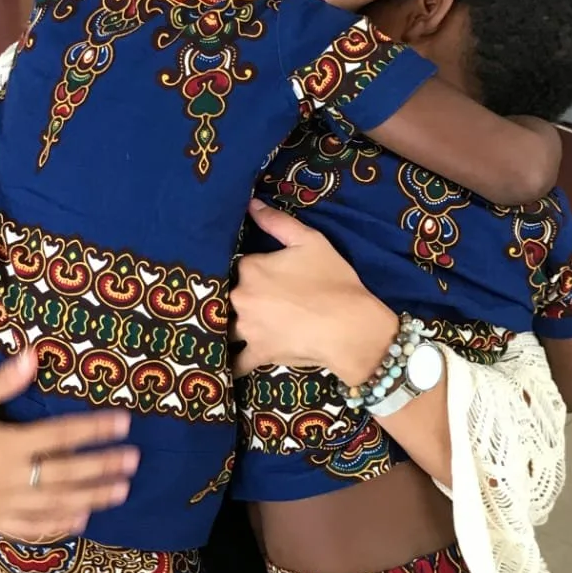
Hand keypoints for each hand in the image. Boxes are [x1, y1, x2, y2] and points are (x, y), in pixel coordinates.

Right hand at [0, 349, 138, 538]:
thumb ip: (3, 382)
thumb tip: (35, 356)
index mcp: (4, 445)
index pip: (60, 437)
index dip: (94, 430)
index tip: (123, 424)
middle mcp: (7, 479)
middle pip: (66, 474)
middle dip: (102, 467)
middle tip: (133, 460)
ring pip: (54, 504)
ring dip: (91, 498)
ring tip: (120, 491)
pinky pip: (28, 528)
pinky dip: (56, 526)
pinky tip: (80, 520)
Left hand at [231, 200, 398, 386]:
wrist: (350, 326)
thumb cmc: (333, 280)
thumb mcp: (310, 241)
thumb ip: (277, 221)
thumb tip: (251, 205)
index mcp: (250, 268)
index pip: (238, 265)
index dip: (250, 269)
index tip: (263, 274)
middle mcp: (240, 297)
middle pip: (226, 295)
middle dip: (236, 297)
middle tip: (255, 301)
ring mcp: (247, 328)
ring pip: (224, 326)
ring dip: (225, 327)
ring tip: (230, 328)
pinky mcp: (257, 353)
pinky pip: (234, 363)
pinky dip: (228, 365)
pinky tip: (220, 367)